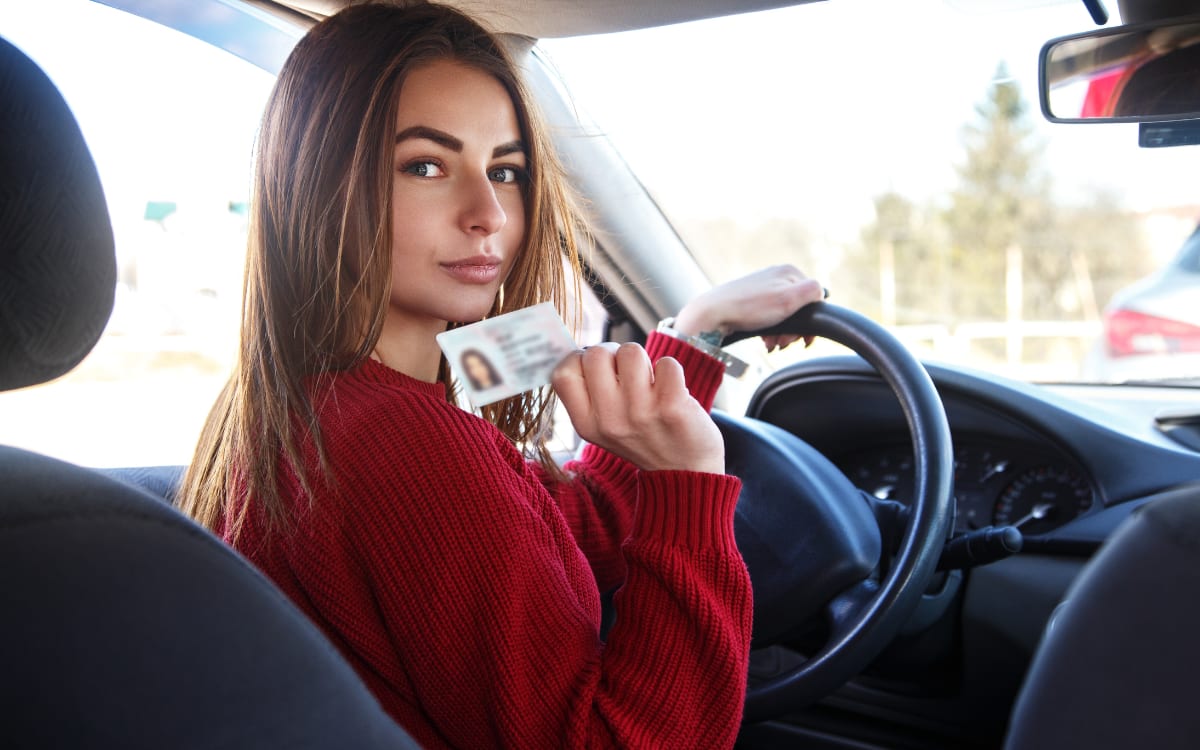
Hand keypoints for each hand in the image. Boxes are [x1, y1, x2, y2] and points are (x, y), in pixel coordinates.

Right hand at [552, 343, 723, 474]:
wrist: (686, 470)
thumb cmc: (643, 436)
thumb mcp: (603, 427)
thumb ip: (589, 394)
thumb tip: (582, 351)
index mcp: (586, 424)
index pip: (563, 374)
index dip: (579, 358)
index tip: (597, 366)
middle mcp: (609, 420)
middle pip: (595, 354)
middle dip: (613, 353)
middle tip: (626, 371)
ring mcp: (640, 414)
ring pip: (631, 352)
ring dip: (643, 360)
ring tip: (649, 382)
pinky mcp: (672, 407)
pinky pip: (666, 363)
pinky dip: (670, 370)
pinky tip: (670, 389)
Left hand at [672, 265, 824, 352]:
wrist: (711, 314)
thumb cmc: (749, 307)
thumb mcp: (789, 298)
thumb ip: (813, 291)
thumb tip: (822, 293)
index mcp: (789, 272)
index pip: (814, 298)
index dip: (810, 322)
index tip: (802, 340)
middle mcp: (776, 276)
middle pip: (798, 308)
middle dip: (794, 330)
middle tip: (782, 343)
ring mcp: (762, 288)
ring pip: (783, 316)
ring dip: (781, 333)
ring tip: (770, 343)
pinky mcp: (750, 300)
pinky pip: (769, 318)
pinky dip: (769, 331)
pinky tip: (763, 339)